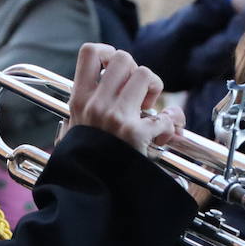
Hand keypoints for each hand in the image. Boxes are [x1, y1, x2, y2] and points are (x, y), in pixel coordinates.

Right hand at [67, 43, 183, 154]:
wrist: (85, 193)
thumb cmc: (81, 164)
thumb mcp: (73, 132)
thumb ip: (87, 112)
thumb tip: (100, 100)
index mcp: (79, 100)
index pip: (90, 52)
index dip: (108, 52)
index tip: (115, 69)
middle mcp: (96, 104)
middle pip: (124, 58)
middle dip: (136, 71)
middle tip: (136, 94)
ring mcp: (116, 117)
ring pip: (145, 74)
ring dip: (154, 90)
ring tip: (148, 109)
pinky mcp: (135, 135)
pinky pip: (165, 117)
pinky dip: (171, 125)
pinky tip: (164, 135)